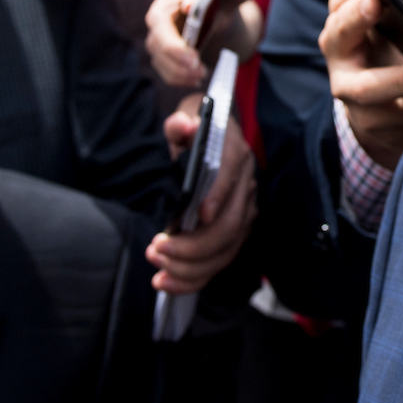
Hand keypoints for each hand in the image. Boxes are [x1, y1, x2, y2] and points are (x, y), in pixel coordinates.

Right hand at [143, 0, 263, 88]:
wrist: (224, 5)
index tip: (192, 8)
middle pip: (158, 19)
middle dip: (173, 44)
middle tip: (195, 62)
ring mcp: (162, 18)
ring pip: (155, 44)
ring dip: (174, 64)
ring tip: (199, 74)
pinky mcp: (161, 39)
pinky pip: (159, 60)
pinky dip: (174, 74)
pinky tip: (194, 78)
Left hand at [148, 101, 258, 294]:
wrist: (211, 142)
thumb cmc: (194, 134)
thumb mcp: (185, 119)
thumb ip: (180, 123)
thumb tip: (181, 127)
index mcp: (235, 154)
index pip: (231, 175)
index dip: (218, 195)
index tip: (198, 214)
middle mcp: (245, 188)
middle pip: (229, 226)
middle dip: (193, 246)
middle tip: (157, 249)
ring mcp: (243, 215)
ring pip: (224, 251)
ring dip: (190, 268)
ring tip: (158, 270)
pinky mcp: (234, 236)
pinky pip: (218, 263)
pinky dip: (193, 279)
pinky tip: (167, 283)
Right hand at [322, 0, 402, 169]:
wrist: (386, 124)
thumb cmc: (393, 62)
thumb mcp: (390, 35)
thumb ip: (394, 7)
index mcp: (344, 32)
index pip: (337, 5)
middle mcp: (341, 62)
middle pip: (337, 39)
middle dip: (355, 20)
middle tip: (377, 4)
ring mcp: (354, 99)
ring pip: (373, 89)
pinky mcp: (379, 127)